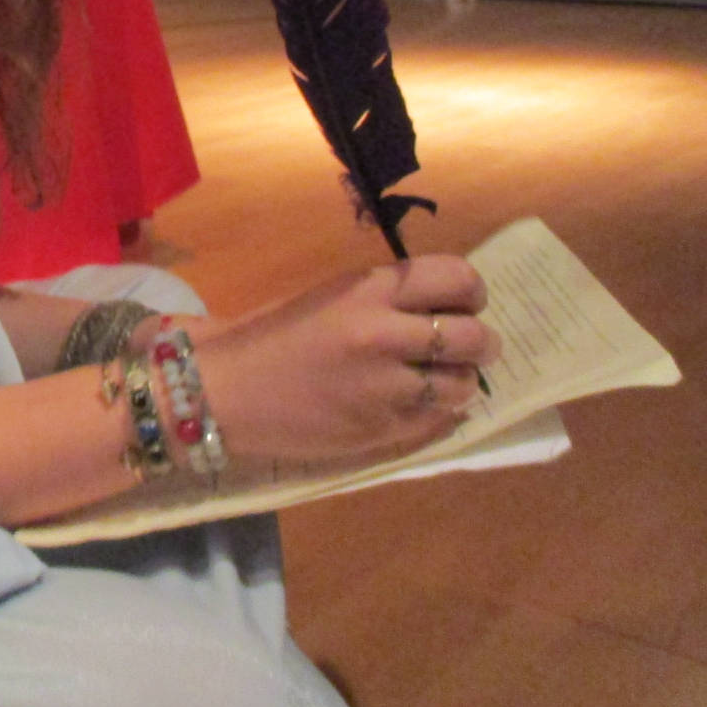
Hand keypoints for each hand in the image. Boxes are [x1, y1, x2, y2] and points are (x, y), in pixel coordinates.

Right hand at [193, 255, 499, 467]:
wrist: (226, 392)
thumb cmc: (272, 337)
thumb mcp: (332, 298)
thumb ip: (385, 299)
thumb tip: (443, 308)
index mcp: (368, 290)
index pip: (456, 277)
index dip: (472, 291)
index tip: (466, 303)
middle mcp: (384, 334)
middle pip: (474, 335)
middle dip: (479, 342)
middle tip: (467, 348)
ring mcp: (386, 387)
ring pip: (464, 384)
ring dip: (460, 383)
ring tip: (440, 383)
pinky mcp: (382, 430)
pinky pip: (441, 421)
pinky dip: (439, 414)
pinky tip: (419, 407)